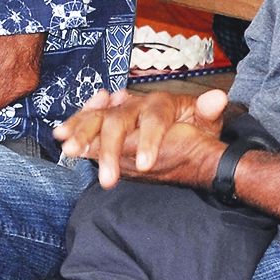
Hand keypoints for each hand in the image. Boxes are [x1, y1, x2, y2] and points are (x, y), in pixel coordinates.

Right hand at [55, 88, 229, 189]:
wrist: (180, 122)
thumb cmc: (194, 125)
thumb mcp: (207, 121)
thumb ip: (209, 111)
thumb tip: (217, 99)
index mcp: (161, 105)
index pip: (154, 121)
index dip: (149, 142)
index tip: (146, 165)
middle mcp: (136, 105)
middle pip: (117, 123)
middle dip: (108, 150)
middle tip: (106, 179)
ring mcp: (119, 112)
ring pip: (96, 120)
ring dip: (82, 134)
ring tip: (69, 150)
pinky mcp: (107, 120)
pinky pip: (87, 119)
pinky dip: (74, 124)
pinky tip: (62, 134)